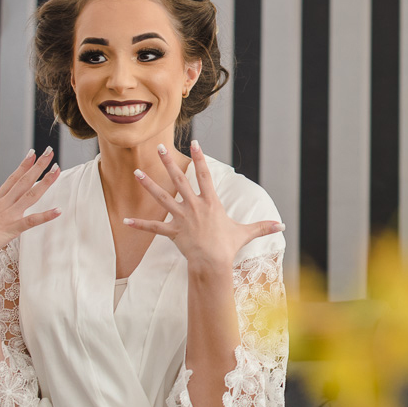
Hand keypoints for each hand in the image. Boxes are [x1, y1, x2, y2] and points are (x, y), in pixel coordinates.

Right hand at [0, 147, 61, 267]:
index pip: (12, 179)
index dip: (23, 166)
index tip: (32, 153)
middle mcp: (3, 204)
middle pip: (24, 181)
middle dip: (38, 165)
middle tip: (50, 150)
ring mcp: (8, 215)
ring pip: (31, 194)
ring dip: (46, 181)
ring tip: (58, 168)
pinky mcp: (11, 228)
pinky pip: (31, 221)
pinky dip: (46, 216)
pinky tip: (58, 210)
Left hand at [125, 140, 283, 269]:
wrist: (214, 263)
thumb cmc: (228, 247)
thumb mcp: (246, 233)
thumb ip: (262, 227)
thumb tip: (281, 225)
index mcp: (211, 202)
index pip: (205, 175)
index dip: (200, 158)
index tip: (195, 143)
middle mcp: (194, 206)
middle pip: (179, 179)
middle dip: (169, 163)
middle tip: (159, 147)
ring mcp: (182, 218)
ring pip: (162, 197)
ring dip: (149, 185)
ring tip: (136, 172)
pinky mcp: (173, 232)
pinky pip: (154, 227)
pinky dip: (140, 224)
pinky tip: (125, 220)